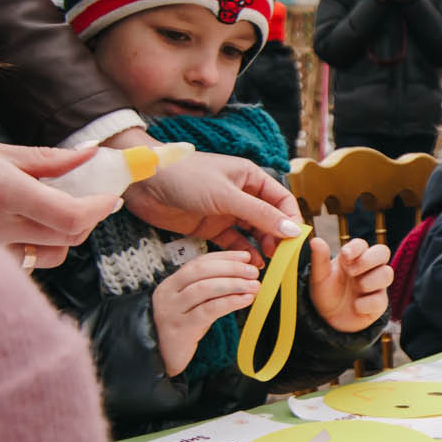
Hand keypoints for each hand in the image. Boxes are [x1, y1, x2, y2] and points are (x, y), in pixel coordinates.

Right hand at [0, 133, 118, 268]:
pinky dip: (33, 248)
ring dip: (62, 236)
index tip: (111, 196)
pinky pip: (21, 265)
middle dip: (87, 219)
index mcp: (3, 192)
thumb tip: (92, 153)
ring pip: (48, 257)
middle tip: (87, 197)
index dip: (100, 208)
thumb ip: (44, 158)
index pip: (71, 215)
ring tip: (51, 210)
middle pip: (68, 239)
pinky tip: (21, 227)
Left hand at [107, 133, 303, 257]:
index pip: (281, 200)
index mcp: (250, 177)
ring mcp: (226, 212)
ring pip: (253, 232)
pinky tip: (250, 264)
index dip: (291, 219)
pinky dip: (243, 253)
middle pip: (269, 219)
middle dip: (277, 237)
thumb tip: (291, 229)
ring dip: (261, 247)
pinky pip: (234, 242)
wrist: (145, 183)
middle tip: (281, 257)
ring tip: (266, 264)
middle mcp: (242, 194)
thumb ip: (260, 214)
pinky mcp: (211, 228)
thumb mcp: (227, 195)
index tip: (296, 241)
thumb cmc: (186, 177)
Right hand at [151, 251, 259, 376]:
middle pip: (201, 271)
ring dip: (233, 284)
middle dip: (230, 268)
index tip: (245, 256)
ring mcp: (172, 310)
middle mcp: (168, 293)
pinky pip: (208, 310)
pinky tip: (245, 300)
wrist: (162, 358)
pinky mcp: (181, 328)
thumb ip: (210, 289)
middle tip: (253, 272)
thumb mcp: (193, 305)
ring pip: (204, 288)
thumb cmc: (183, 328)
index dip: (224, 258)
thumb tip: (243, 274)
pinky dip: (230, 302)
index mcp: (171, 284)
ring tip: (254, 286)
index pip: (198, 262)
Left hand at [309, 235, 391, 331]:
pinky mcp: (380, 303)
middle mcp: (368, 268)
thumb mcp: (319, 277)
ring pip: (387, 274)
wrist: (329, 319)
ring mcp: (376, 285)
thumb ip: (319, 259)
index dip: (356, 248)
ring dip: (369, 281)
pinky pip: (380, 300)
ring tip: (356, 288)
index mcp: (354, 258)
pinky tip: (356, 306)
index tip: (345, 255)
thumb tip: (315, 240)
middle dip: (368, 260)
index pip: (362, 244)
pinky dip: (365, 304)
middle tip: (351, 271)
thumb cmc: (327, 293)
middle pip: (383, 252)